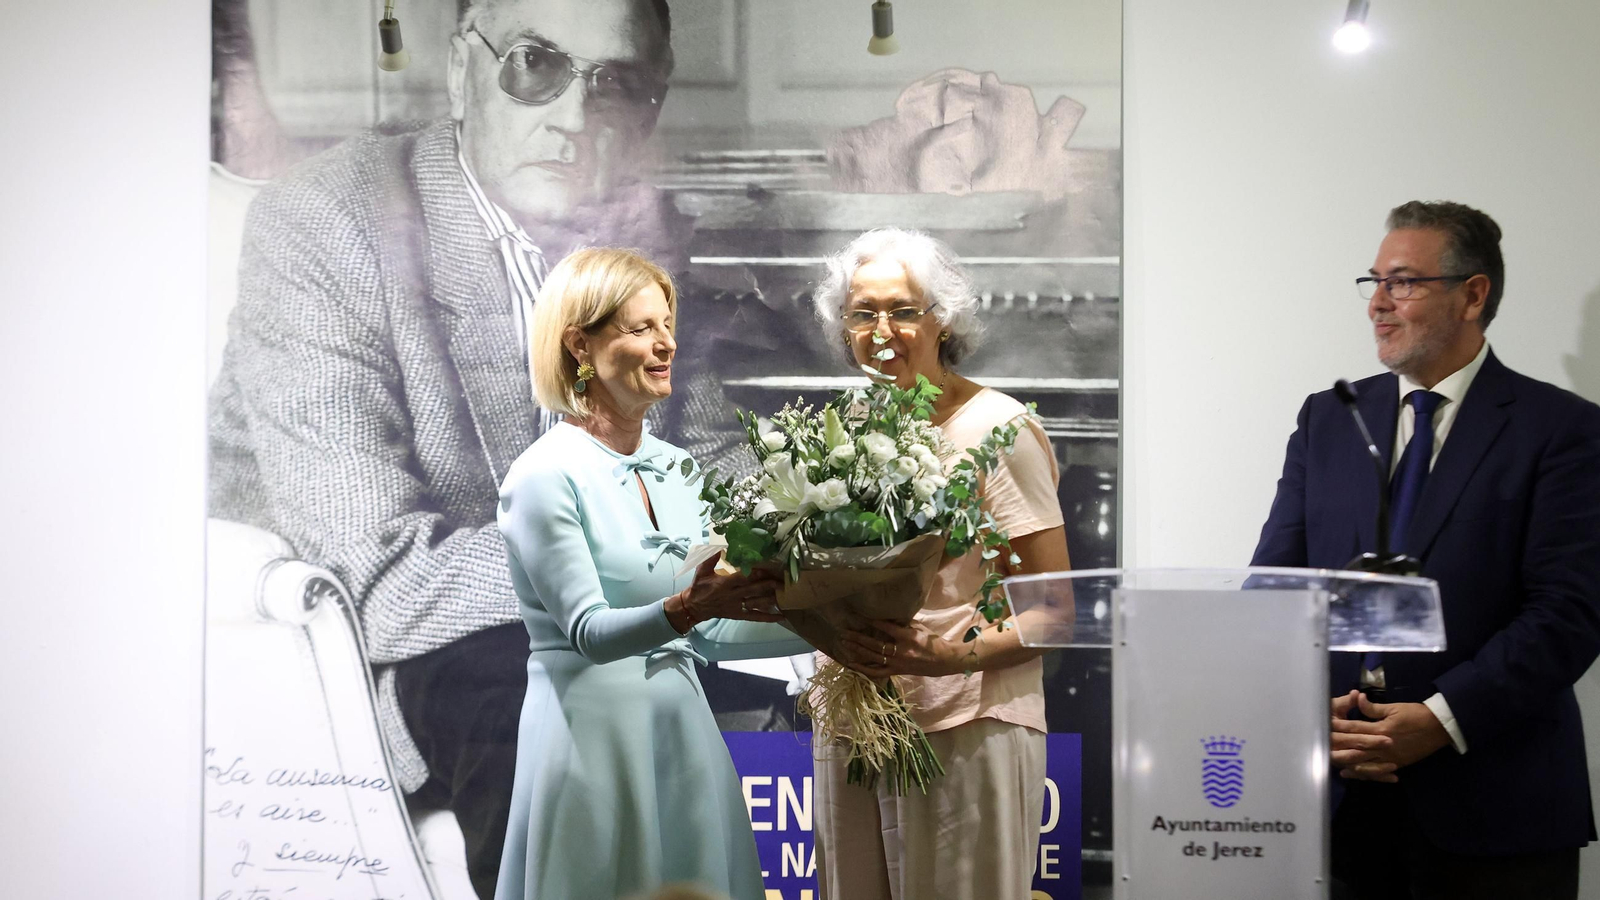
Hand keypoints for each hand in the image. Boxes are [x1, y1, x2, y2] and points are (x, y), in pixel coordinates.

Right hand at [665, 556, 782, 632]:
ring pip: (756, 603)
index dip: (753, 574)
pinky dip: (768, 617)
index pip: (741, 578)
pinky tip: (780, 617)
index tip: (765, 568)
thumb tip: (719, 547)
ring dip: (771, 599)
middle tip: (782, 581)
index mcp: (724, 584)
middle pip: (753, 590)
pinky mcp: (739, 615)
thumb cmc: (699, 587)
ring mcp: (737, 606)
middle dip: (768, 585)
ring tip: (785, 595)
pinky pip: (755, 617)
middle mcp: (733, 596)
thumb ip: (709, 559)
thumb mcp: (701, 571)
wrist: (694, 607)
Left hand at [836, 618, 965, 677]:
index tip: (858, 616)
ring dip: (857, 650)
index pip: (886, 628)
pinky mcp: (896, 672)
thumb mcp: (920, 628)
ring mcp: (897, 663)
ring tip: (844, 644)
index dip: (872, 622)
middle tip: (843, 632)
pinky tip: (852, 664)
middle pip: (875, 644)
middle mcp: (901, 651)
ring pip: (873, 657)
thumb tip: (887, 616)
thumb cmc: (932, 642)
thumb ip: (903, 623)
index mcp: (908, 637)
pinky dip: (863, 669)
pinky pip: (876, 672)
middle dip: (857, 637)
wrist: (943, 661)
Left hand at [1329, 690, 1451, 781]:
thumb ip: (1373, 708)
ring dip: (1348, 763)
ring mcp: (1390, 757)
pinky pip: (1378, 771)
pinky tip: (1352, 773)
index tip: (1324, 727)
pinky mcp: (1398, 764)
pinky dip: (1364, 774)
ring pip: (1364, 763)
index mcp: (1381, 729)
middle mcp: (1383, 746)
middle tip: (1321, 749)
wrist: (1440, 728)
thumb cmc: (1417, 714)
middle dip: (1338, 748)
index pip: (1354, 729)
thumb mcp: (1395, 708)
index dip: (1338, 728)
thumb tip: (1358, 699)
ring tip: (1332, 763)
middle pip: (1356, 749)